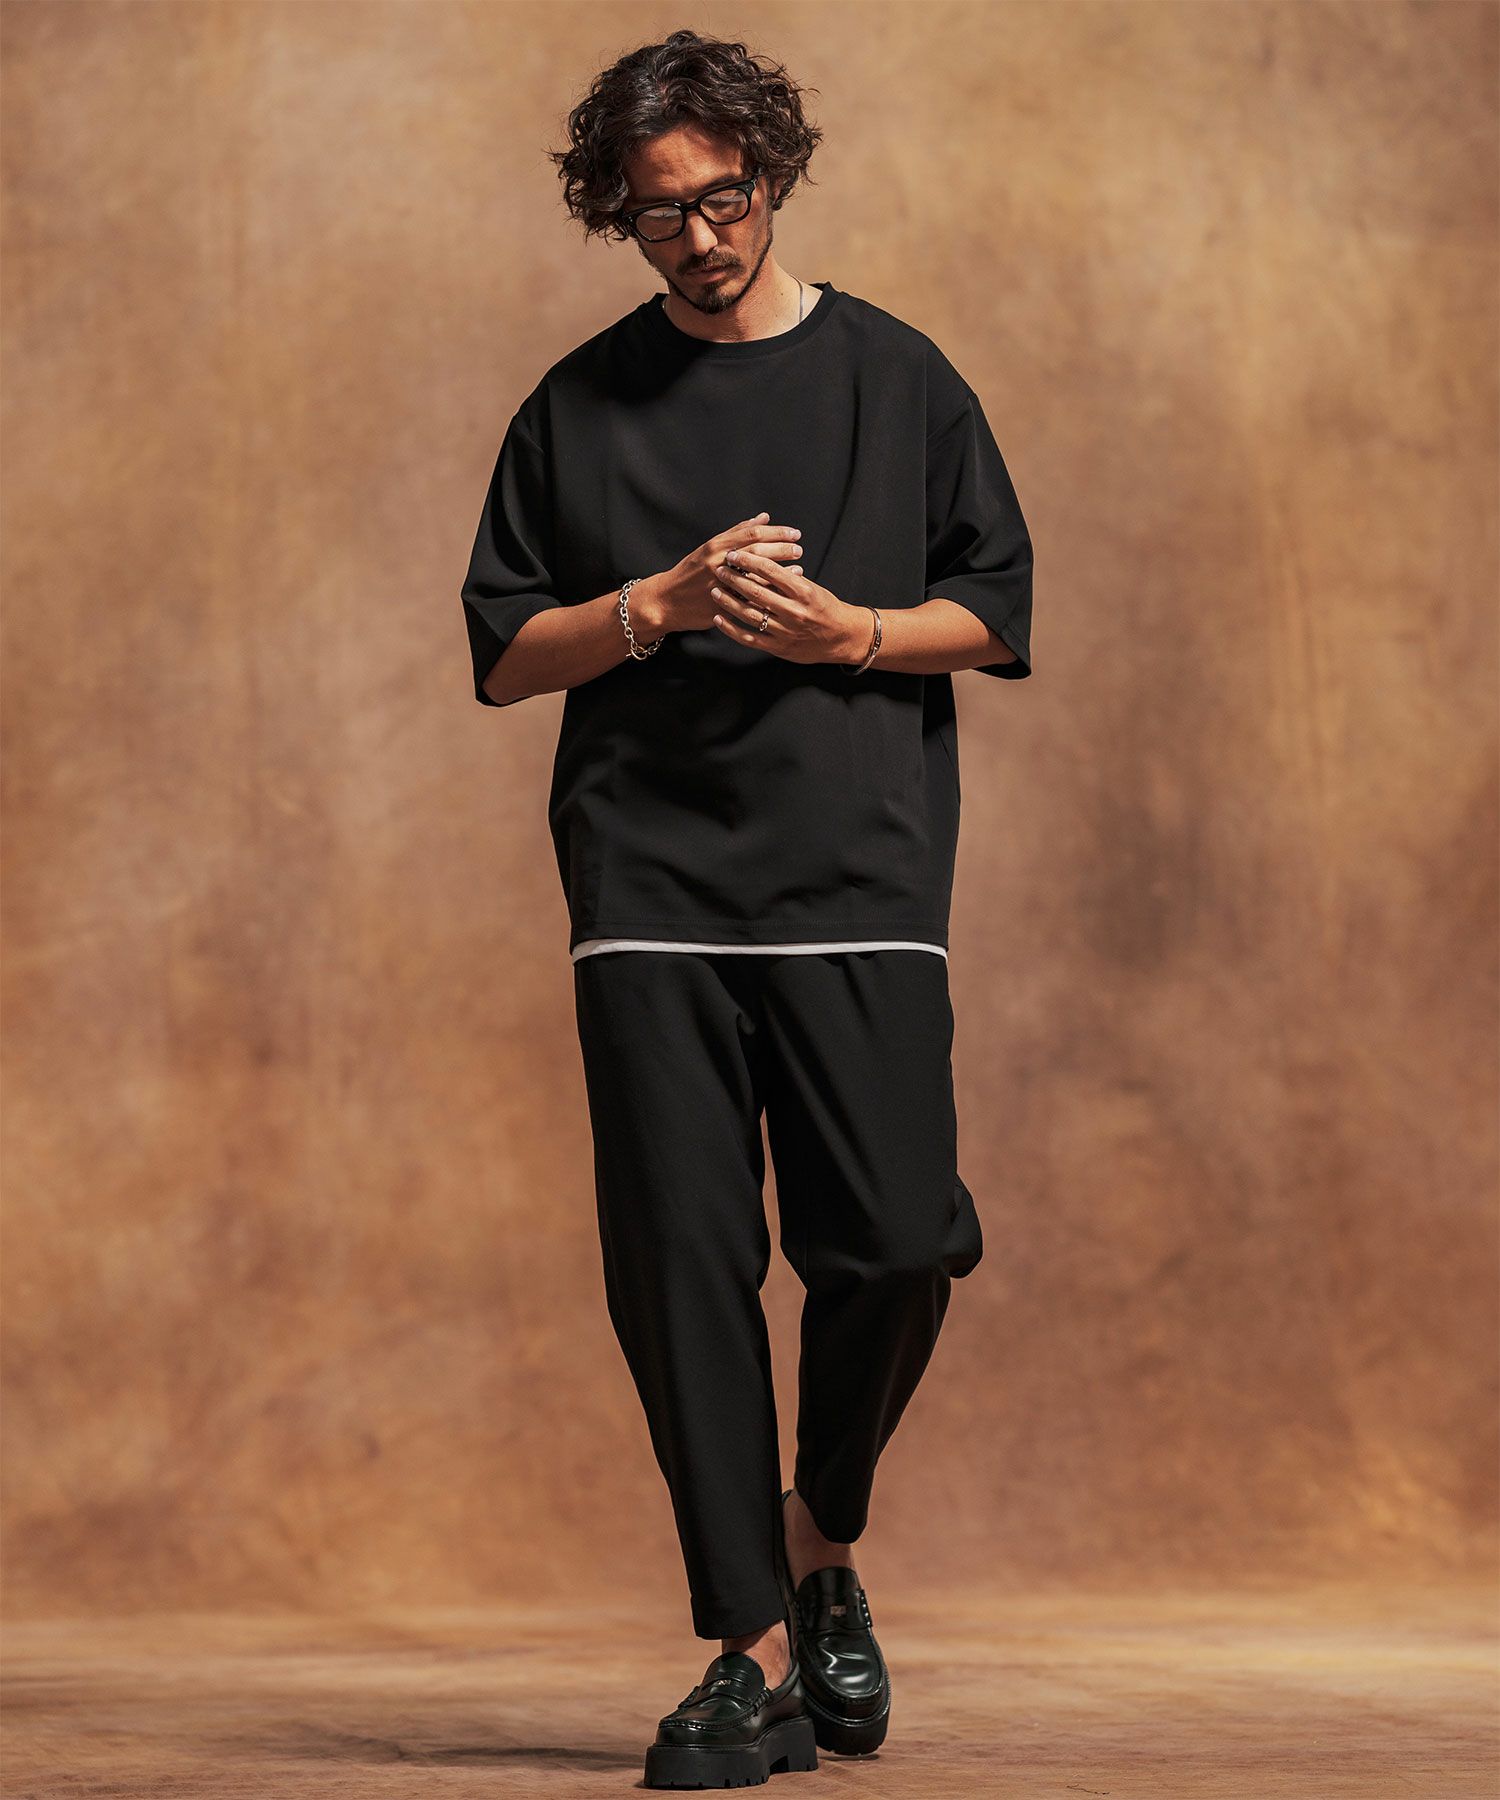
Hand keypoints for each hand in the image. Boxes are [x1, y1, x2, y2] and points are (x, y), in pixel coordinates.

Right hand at [636, 512, 804, 635]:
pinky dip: (767, 594)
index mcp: (717, 545)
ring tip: (798, 570)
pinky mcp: (720, 604)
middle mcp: (718, 562)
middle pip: (757, 552)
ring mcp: (719, 584)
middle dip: (781, 550)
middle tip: (799, 550)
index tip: (795, 533)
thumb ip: (737, 532)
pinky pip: (748, 600)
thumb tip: (763, 518)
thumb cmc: (691, 572)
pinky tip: (781, 592)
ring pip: (755, 576)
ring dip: (779, 572)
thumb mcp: (710, 547)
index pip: (753, 534)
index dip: (777, 533)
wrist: (666, 600)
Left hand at [709, 547, 870, 665]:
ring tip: (714, 590)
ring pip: (749, 614)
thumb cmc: (825, 608)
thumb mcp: (811, 588)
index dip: (749, 560)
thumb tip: (761, 563)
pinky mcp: (778, 648)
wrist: (842, 638)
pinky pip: (749, 638)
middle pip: (756, 592)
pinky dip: (731, 629)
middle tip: (719, 569)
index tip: (734, 553)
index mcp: (803, 592)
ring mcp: (785, 631)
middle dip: (734, 578)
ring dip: (728, 601)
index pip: (771, 571)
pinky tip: (719, 618)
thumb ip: (787, 579)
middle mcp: (794, 611)